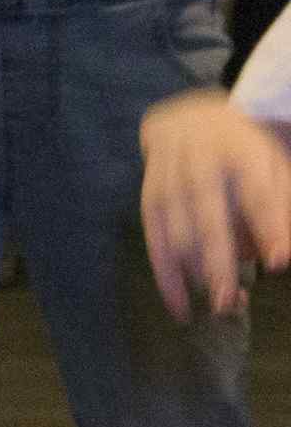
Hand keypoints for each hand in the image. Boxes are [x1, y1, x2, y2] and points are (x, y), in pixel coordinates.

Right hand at [142, 90, 290, 319]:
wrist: (185, 118)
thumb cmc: (242, 150)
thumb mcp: (272, 164)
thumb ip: (280, 206)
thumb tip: (282, 255)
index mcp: (241, 154)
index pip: (256, 194)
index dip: (268, 227)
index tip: (279, 261)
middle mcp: (200, 167)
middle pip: (208, 220)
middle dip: (219, 263)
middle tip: (232, 302)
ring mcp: (169, 184)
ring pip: (178, 236)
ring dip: (196, 275)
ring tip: (220, 308)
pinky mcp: (149, 201)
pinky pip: (155, 243)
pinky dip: (166, 277)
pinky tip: (180, 306)